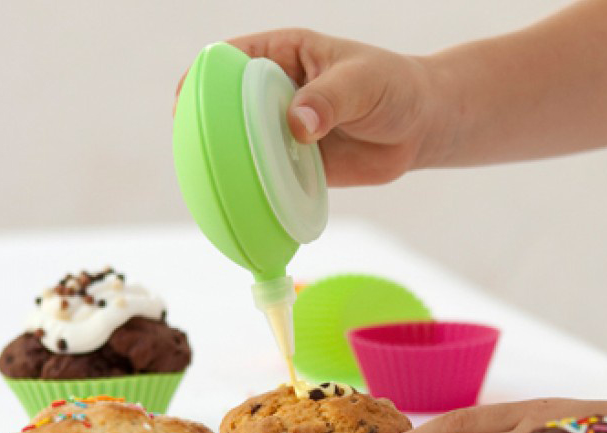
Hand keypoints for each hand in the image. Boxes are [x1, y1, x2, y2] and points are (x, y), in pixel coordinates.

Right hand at [217, 29, 450, 185]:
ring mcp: (281, 129)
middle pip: (224, 106)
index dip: (201, 77)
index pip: (229, 58)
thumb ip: (330, 99)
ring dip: (228, 164)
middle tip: (197, 152)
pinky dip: (256, 189)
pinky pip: (267, 176)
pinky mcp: (295, 163)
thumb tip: (296, 125)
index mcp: (281, 55)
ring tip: (214, 184)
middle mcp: (274, 92)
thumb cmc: (393, 86)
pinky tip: (245, 204)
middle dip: (205, 127)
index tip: (185, 101)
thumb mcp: (363, 82)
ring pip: (242, 145)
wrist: (421, 126)